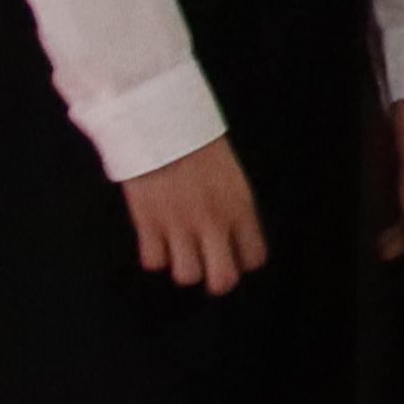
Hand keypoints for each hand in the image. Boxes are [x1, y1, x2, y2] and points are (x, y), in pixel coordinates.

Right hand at [121, 140, 268, 293]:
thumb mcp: (231, 174)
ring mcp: (179, 226)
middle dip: (217, 279)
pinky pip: (153, 261)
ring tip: (180, 249)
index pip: (254, 258)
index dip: (244, 260)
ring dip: (183, 265)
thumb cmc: (197, 141)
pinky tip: (157, 238)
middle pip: (223, 280)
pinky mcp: (148, 224)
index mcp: (240, 207)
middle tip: (209, 266)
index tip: (234, 253)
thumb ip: (233, 207)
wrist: (159, 123)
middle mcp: (213, 223)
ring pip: (186, 276)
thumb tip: (230, 235)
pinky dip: (155, 254)